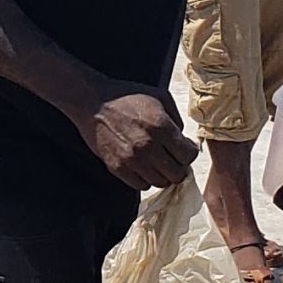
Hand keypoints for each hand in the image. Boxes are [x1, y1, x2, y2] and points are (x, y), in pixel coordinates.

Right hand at [77, 85, 197, 190]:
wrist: (93, 103)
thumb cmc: (127, 97)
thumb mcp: (159, 97)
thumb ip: (177, 119)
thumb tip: (184, 141)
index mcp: (161, 126)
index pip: (189, 155)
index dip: (189, 153)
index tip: (183, 149)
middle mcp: (148, 145)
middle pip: (177, 174)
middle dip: (178, 167)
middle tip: (171, 158)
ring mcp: (132, 159)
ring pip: (160, 182)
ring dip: (161, 174)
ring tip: (156, 162)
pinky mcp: (117, 167)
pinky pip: (141, 185)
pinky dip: (145, 178)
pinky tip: (142, 166)